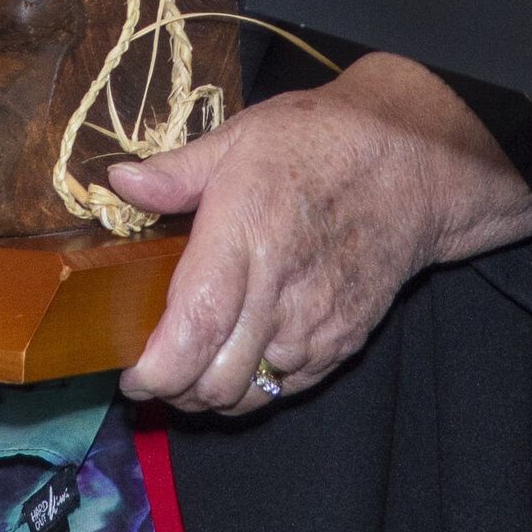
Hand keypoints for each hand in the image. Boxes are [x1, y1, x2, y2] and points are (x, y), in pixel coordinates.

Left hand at [104, 53, 531, 414]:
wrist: (412, 164)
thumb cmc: (321, 141)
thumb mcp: (241, 136)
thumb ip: (177, 172)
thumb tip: (119, 182)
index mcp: (245, 232)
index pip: (192, 330)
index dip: (155, 369)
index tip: (130, 373)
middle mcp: (280, 289)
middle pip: (213, 378)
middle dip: (172, 390)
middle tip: (152, 373)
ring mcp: (316, 322)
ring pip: (247, 394)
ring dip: (210, 395)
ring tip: (190, 370)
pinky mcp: (342, 342)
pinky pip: (286, 390)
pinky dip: (253, 389)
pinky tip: (238, 360)